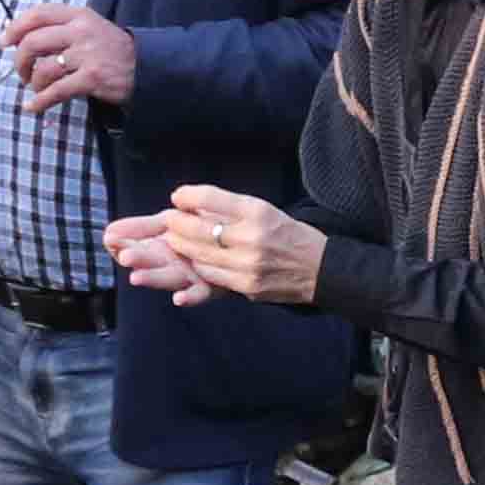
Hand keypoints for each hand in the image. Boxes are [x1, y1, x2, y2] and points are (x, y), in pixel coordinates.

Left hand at [3, 3, 135, 109]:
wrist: (145, 66)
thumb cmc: (110, 49)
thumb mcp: (89, 27)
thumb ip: (60, 27)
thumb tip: (19, 35)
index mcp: (78, 15)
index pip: (38, 14)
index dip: (15, 27)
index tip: (4, 42)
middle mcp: (81, 31)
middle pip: (33, 42)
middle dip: (20, 61)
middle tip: (22, 72)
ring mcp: (86, 55)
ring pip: (43, 69)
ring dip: (33, 83)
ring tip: (36, 88)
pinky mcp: (91, 78)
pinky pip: (55, 91)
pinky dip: (39, 102)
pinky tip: (33, 107)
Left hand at [113, 184, 321, 305]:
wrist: (318, 268)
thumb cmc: (285, 233)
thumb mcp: (262, 209)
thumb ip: (228, 206)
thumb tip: (189, 201)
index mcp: (257, 212)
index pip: (213, 199)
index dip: (189, 197)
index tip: (177, 197)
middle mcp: (253, 237)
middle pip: (200, 230)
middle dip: (177, 225)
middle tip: (165, 220)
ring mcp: (248, 265)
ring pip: (200, 255)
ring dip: (181, 247)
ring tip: (172, 240)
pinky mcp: (247, 286)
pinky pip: (211, 276)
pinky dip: (198, 266)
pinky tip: (192, 260)